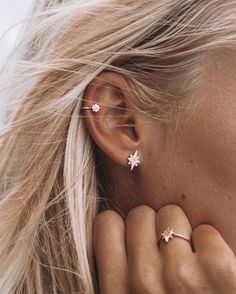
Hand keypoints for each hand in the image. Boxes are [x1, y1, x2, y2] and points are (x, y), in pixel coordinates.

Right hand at [93, 204, 235, 293]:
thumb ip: (118, 272)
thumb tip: (118, 230)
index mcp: (116, 292)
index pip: (107, 222)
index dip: (122, 229)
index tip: (134, 242)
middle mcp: (143, 282)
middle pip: (140, 213)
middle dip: (152, 229)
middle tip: (164, 256)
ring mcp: (180, 274)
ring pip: (171, 213)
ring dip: (181, 234)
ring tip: (188, 265)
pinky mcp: (219, 269)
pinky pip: (205, 231)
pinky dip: (210, 247)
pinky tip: (212, 274)